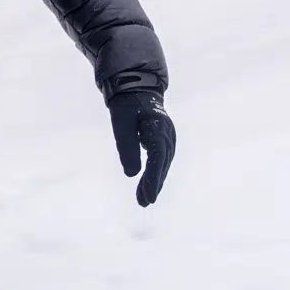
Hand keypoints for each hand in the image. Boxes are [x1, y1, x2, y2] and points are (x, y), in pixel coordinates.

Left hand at [107, 91, 175, 206]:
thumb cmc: (126, 103)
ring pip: (163, 163)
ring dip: (155, 182)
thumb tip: (131, 174)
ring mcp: (169, 136)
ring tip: (144, 200)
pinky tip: (148, 186)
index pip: (158, 157)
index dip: (153, 178)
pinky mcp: (165, 139)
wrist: (137, 86)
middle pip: (162, 163)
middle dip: (154, 184)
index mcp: (158, 127)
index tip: (148, 195)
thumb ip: (126, 146)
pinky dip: (155, 173)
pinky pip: (162, 159)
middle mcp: (168, 133)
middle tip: (143, 203)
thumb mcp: (121, 121)